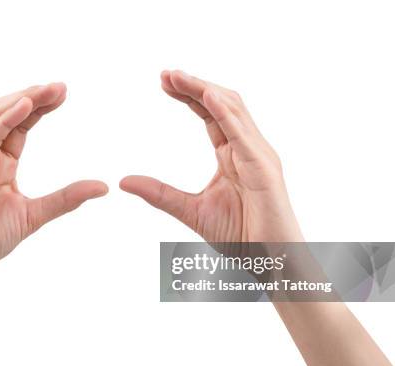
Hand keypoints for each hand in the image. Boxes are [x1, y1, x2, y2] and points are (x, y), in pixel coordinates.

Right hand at [0, 83, 107, 276]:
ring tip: (47, 89)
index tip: (64, 94)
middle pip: (10, 114)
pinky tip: (25, 106)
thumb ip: (66, 198)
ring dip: (21, 99)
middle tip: (61, 87)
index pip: (23, 124)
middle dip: (34, 96)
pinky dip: (4, 120)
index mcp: (3, 162)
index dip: (42, 107)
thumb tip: (103, 187)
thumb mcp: (35, 214)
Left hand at [120, 70, 301, 242]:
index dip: (189, 95)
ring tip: (178, 77)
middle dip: (194, 85)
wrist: (269, 264)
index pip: (210, 115)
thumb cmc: (240, 236)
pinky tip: (207, 97)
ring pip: (233, 110)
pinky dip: (226, 113)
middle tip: (165, 73)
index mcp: (231, 155)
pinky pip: (243, 135)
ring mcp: (258, 156)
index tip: (163, 82)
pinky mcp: (264, 169)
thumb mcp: (189, 210)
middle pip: (221, 104)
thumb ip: (159, 194)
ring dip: (205, 90)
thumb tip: (125, 181)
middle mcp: (247, 149)